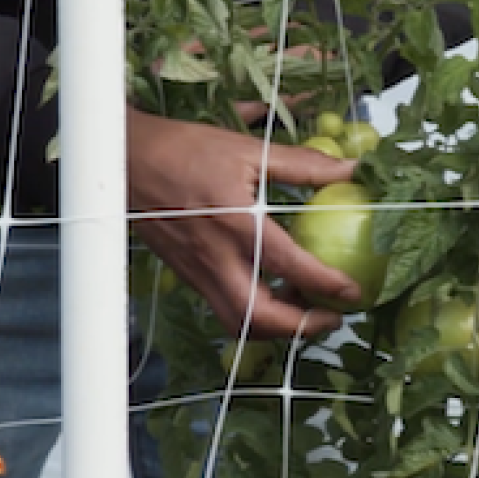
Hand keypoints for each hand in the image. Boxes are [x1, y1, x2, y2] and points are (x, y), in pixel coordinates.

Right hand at [127, 107, 359, 338]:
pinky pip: (223, 308)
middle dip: (301, 329)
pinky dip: (253, 313)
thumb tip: (350, 168)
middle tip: (332, 318)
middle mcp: (215, 257)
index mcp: (234, 223)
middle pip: (259, 318)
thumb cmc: (185, 149)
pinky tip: (271, 291)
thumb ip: (303, 164)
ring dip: (276, 327)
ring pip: (238, 322)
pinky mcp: (186, 276)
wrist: (125, 159)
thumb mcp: (248, 149)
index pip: (289, 266)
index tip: (353, 292)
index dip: (326, 285)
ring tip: (304, 309)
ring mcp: (197, 271)